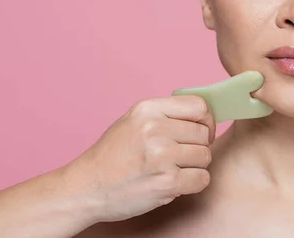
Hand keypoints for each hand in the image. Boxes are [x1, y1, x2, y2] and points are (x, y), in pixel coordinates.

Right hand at [65, 95, 215, 222]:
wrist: (86, 187)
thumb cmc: (113, 155)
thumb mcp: (134, 121)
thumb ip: (165, 114)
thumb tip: (204, 115)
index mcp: (148, 109)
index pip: (199, 106)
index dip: (206, 120)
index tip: (200, 132)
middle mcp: (155, 128)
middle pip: (203, 133)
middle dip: (197, 146)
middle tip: (179, 156)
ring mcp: (161, 155)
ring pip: (205, 156)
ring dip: (194, 166)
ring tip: (172, 169)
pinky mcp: (166, 182)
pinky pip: (202, 179)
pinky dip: (193, 183)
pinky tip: (174, 183)